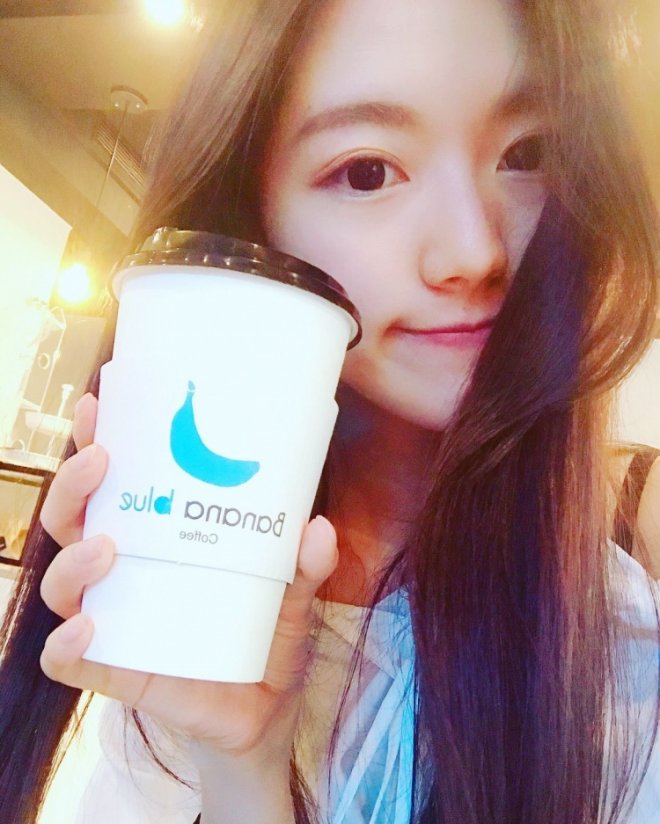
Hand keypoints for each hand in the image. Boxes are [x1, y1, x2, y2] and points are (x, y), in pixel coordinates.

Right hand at [39, 393, 337, 764]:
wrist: (262, 706)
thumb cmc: (263, 633)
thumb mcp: (290, 588)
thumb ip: (306, 562)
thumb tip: (318, 527)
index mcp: (157, 536)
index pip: (113, 483)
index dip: (96, 442)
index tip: (99, 406)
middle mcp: (124, 571)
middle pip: (73, 520)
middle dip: (75, 485)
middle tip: (101, 459)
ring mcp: (115, 619)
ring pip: (62, 583)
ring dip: (72, 559)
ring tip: (107, 547)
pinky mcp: (116, 670)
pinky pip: (68, 659)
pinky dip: (67, 644)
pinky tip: (89, 627)